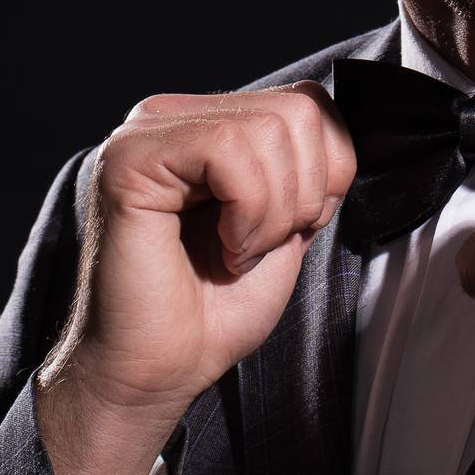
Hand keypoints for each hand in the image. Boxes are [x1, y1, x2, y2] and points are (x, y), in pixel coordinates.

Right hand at [39, 82, 356, 417]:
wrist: (154, 373)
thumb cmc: (211, 313)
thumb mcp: (288, 226)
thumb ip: (310, 172)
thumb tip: (343, 137)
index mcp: (209, 124)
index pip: (309, 101)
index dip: (328, 172)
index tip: (292, 229)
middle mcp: (173, 116)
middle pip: (299, 109)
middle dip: (304, 193)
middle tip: (258, 246)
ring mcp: (146, 131)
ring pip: (268, 128)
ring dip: (272, 212)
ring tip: (235, 252)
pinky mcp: (131, 157)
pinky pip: (226, 148)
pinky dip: (246, 209)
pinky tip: (222, 247)